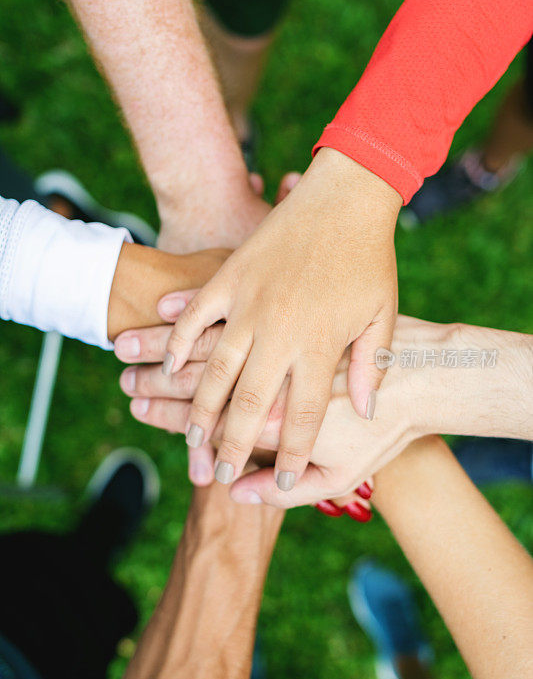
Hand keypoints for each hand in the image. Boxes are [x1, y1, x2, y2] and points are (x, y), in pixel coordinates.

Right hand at [161, 148, 400, 491]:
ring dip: (199, 409)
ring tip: (191, 438)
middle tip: (219, 474)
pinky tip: (170, 368)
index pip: (302, 416)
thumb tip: (364, 412)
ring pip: (215, 369)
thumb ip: (372, 367)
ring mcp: (250, 304)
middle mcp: (281, 331)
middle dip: (233, 446)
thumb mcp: (385, 316)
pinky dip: (178, 343)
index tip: (281, 483)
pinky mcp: (230, 277)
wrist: (346, 196)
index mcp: (321, 345)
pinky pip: (195, 317)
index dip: (290, 454)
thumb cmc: (370, 259)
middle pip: (251, 404)